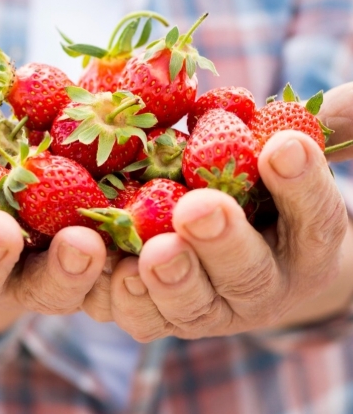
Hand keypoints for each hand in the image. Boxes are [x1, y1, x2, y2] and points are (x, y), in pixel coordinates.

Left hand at [101, 83, 352, 339]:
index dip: (302, 187)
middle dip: (224, 242)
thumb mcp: (275, 153)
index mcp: (300, 244)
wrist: (215, 242)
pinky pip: (140, 317)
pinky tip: (102, 261)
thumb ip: (293, 129)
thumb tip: (321, 106)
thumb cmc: (248, 186)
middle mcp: (257, 285)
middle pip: (249, 275)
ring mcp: (207, 307)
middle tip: (199, 209)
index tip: (282, 146)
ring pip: (192, 308)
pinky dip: (121, 295)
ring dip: (171, 281)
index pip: (315, 219)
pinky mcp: (157, 314)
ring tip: (154, 253)